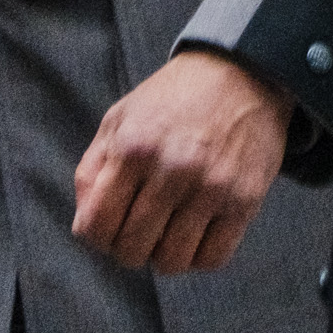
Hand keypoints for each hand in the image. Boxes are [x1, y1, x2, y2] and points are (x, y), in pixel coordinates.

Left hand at [73, 50, 290, 275]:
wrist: (246, 71)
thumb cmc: (174, 99)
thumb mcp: (119, 119)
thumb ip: (92, 170)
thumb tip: (86, 221)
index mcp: (133, 149)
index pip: (95, 227)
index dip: (98, 237)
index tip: (112, 227)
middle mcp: (173, 169)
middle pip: (131, 249)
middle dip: (130, 248)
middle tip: (144, 230)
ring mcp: (212, 186)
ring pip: (172, 260)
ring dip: (165, 255)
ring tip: (172, 233)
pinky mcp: (246, 197)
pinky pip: (214, 257)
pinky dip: (200, 258)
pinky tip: (200, 235)